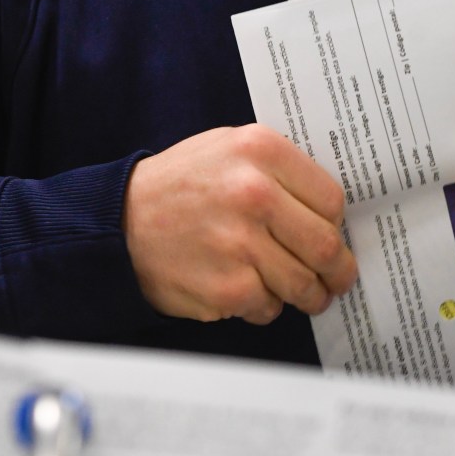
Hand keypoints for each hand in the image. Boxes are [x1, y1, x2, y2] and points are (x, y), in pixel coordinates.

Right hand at [124, 124, 357, 323]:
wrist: (117, 222)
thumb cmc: (180, 185)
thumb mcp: (228, 148)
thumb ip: (279, 168)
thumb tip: (331, 210)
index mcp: (261, 151)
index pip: (332, 200)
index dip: (335, 225)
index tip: (332, 236)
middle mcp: (254, 194)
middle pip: (326, 246)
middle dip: (338, 271)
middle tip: (337, 279)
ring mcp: (241, 244)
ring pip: (304, 284)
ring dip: (309, 296)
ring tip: (306, 295)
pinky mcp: (227, 288)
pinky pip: (269, 307)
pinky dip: (265, 306)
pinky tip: (248, 292)